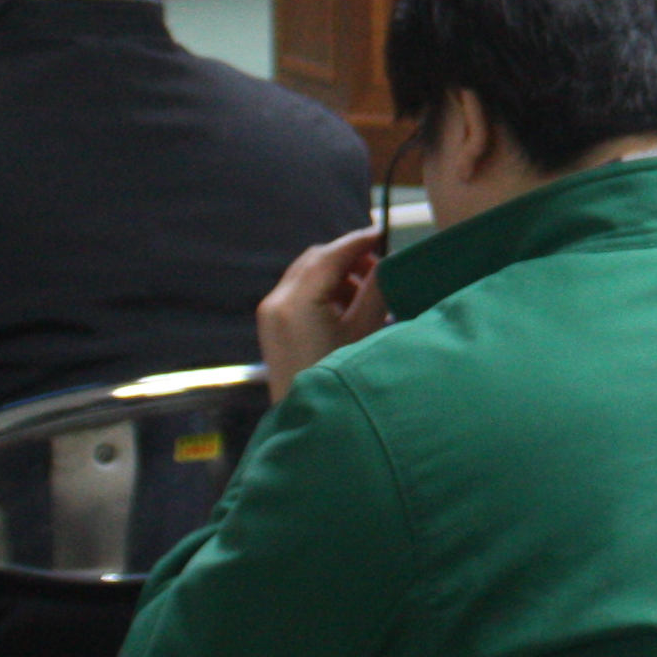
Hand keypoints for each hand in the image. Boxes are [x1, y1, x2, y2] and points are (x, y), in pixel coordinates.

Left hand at [257, 227, 389, 399]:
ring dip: (335, 274)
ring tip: (365, 291)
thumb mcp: (364, 331)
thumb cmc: (339, 378)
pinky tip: (346, 307)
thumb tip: (387, 265)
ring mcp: (270, 314)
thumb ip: (376, 291)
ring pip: (305, 274)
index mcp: (297, 301)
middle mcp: (276, 301)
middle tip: (378, 265)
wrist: (308, 422)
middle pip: (313, 260)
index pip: (329, 256)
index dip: (358, 241)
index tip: (382, 234)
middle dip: (347, 257)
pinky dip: (322, 290)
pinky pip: (298, 293)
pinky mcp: (272, 327)